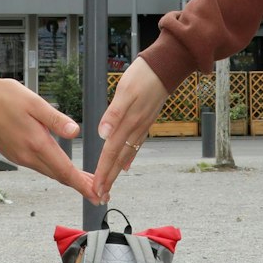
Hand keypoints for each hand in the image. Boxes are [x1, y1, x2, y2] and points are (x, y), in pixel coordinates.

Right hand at [0, 42, 95, 201]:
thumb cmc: (2, 96)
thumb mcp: (33, 102)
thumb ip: (55, 119)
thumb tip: (75, 131)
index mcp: (36, 143)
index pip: (64, 170)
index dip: (82, 184)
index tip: (97, 194)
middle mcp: (27, 155)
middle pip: (58, 175)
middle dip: (79, 184)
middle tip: (98, 190)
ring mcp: (18, 156)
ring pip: (48, 171)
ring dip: (66, 177)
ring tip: (83, 178)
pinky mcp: (12, 152)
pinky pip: (38, 165)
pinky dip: (53, 169)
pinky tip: (59, 165)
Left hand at [92, 58, 169, 203]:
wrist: (166, 66)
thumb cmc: (144, 74)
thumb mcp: (125, 90)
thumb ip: (114, 113)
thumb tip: (103, 134)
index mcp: (128, 122)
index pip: (111, 152)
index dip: (103, 171)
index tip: (96, 188)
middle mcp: (136, 128)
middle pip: (118, 158)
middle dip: (108, 178)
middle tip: (100, 196)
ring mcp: (142, 125)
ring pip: (126, 154)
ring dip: (116, 171)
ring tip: (109, 185)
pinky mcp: (146, 120)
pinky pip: (135, 144)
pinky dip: (128, 157)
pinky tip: (125, 164)